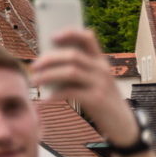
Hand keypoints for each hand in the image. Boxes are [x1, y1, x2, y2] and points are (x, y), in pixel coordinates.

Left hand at [31, 25, 131, 140]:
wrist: (122, 123)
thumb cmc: (100, 99)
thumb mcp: (94, 81)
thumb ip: (78, 71)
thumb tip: (46, 64)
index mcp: (100, 60)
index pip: (88, 37)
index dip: (70, 33)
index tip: (52, 37)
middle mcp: (102, 69)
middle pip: (73, 55)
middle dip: (49, 59)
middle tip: (34, 66)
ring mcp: (101, 83)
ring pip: (70, 71)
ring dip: (48, 75)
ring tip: (34, 80)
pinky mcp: (97, 99)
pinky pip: (71, 92)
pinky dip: (54, 95)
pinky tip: (44, 100)